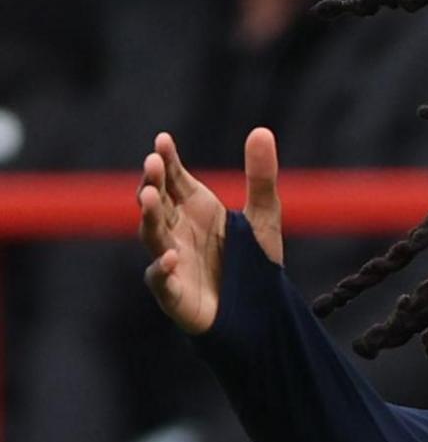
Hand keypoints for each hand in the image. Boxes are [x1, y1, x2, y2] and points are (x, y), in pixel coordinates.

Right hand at [137, 128, 283, 333]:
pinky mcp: (175, 293)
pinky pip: (161, 279)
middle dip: (153, 182)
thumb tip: (262, 130)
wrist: (258, 311)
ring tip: (149, 195)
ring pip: (153, 235)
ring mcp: (172, 260)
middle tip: (153, 163)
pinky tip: (172, 257)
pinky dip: (162, 269)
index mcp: (194, 209)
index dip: (167, 160)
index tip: (163, 140)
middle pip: (158, 202)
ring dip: (149, 216)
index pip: (173, 178)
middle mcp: (177, 231)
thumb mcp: (264, 216)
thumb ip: (262, 177)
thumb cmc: (252, 261)